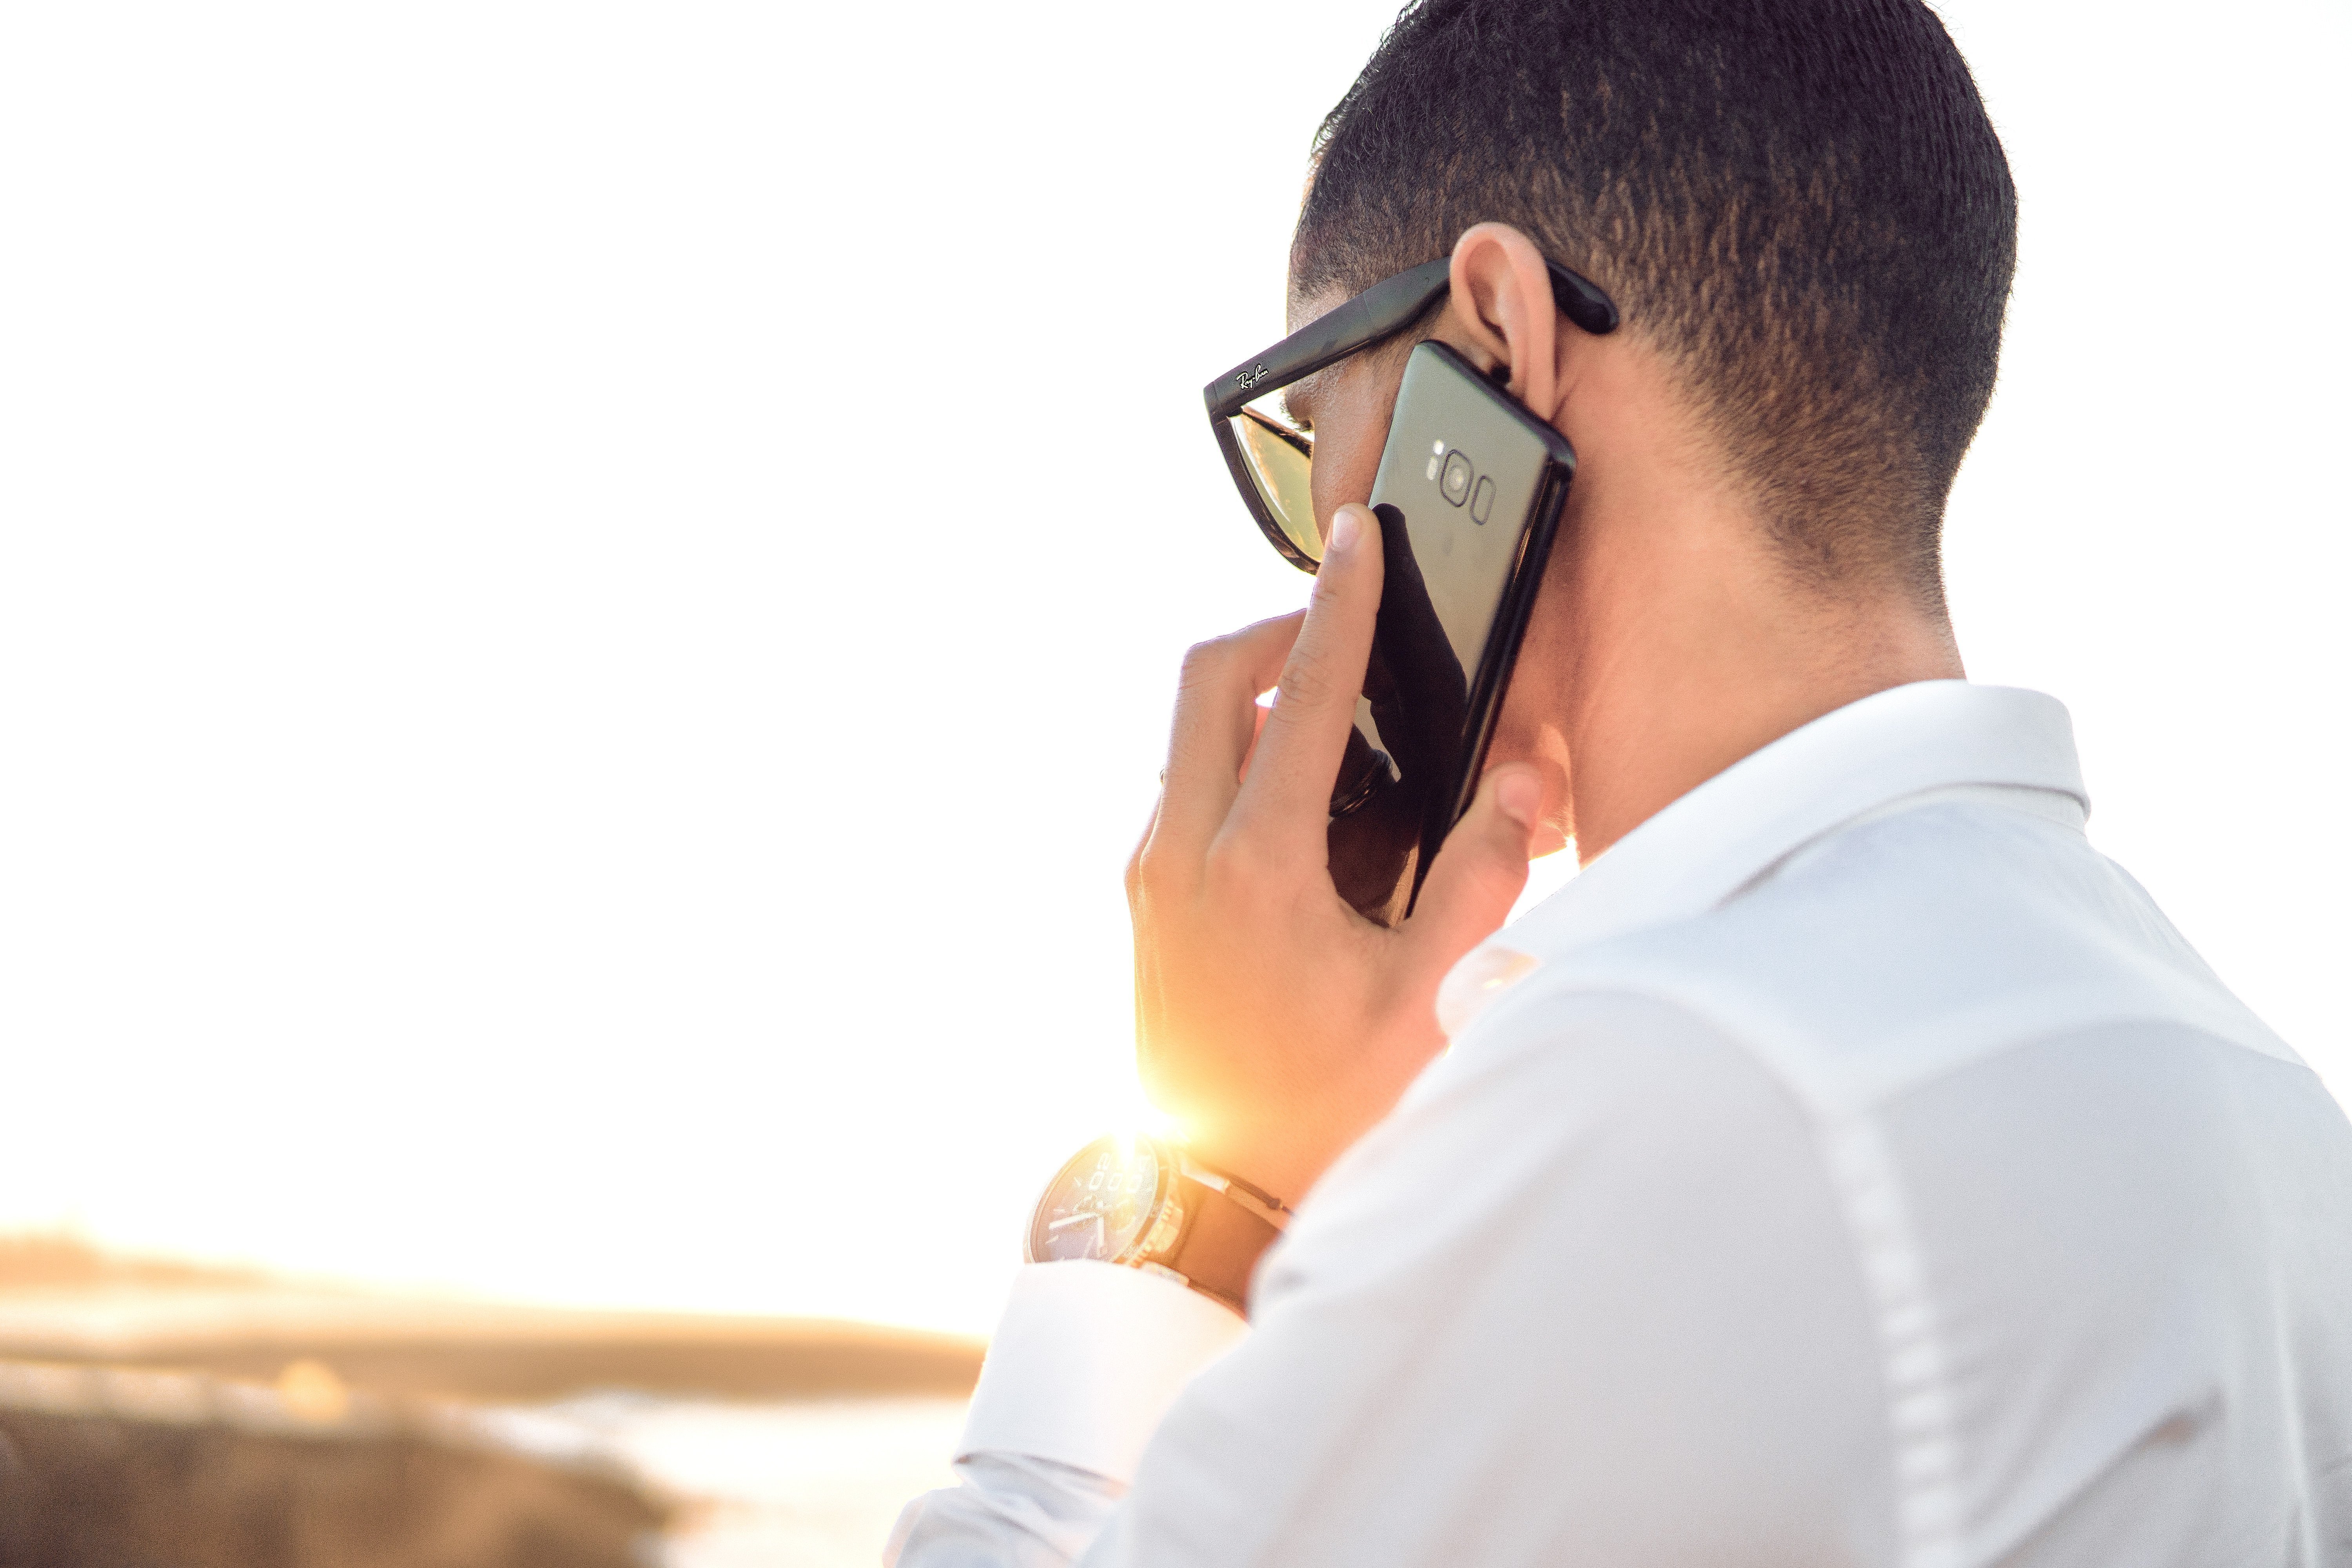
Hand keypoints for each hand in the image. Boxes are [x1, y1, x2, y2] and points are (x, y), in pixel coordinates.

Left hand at [1127, 503, 1542, 1205]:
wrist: (1216, 1193)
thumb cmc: (1321, 1106)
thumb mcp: (1428, 1000)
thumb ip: (1483, 879)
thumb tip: (1516, 780)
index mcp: (1253, 868)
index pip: (1300, 696)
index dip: (1338, 605)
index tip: (1358, 539)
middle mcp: (1179, 857)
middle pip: (1205, 681)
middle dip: (1273, 631)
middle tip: (1341, 628)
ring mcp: (1149, 878)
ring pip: (1185, 732)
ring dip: (1249, 696)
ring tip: (1331, 712)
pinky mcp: (1142, 902)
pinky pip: (1182, 785)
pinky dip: (1232, 754)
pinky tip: (1298, 794)